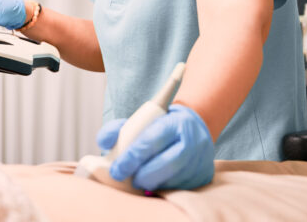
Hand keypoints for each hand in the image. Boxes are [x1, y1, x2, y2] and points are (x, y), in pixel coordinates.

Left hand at [95, 104, 214, 190]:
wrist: (192, 126)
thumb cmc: (159, 125)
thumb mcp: (140, 119)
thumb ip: (118, 128)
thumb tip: (103, 143)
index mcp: (174, 123)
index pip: (151, 141)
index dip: (132, 157)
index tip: (118, 168)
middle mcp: (192, 141)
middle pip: (165, 164)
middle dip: (142, 175)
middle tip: (127, 178)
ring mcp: (200, 160)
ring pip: (173, 179)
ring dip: (152, 183)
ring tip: (140, 179)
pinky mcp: (204, 176)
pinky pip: (181, 188)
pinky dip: (164, 187)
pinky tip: (156, 181)